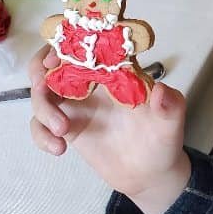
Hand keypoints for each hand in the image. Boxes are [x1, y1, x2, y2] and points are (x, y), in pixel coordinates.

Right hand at [28, 45, 190, 213]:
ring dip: (43, 107)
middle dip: (40, 66)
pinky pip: (40, 125)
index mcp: (115, 70)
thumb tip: (161, 90)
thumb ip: (170, 105)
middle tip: (43, 84)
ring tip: (62, 130)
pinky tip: (59, 148)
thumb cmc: (162, 138)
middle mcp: (91, 82)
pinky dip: (41, 134)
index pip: (89, 44)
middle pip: (54, 61)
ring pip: (42, 92)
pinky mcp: (67, 127)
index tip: (58, 52)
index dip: (69, 40)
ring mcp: (76, 104)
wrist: (149, 173)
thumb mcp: (172, 121)